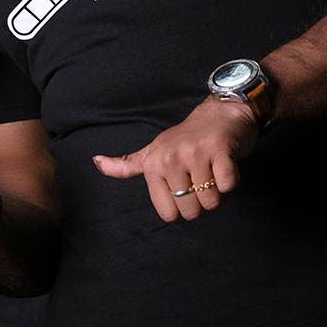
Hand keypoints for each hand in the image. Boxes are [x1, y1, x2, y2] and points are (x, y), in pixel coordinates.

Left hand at [92, 96, 257, 221]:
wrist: (221, 112)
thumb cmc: (187, 138)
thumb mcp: (153, 151)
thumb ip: (127, 164)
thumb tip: (96, 162)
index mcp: (153, 164)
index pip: (168, 213)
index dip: (181, 206)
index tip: (184, 184)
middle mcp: (170, 158)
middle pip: (190, 211)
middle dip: (201, 201)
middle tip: (201, 175)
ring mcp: (195, 153)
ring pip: (211, 201)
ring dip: (217, 191)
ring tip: (212, 168)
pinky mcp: (219, 150)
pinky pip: (228, 186)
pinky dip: (230, 181)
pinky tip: (225, 163)